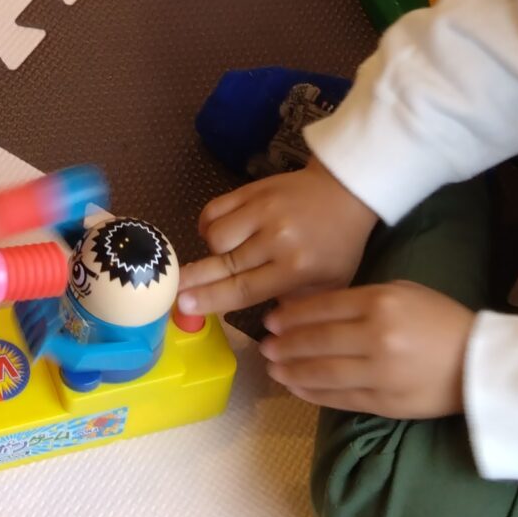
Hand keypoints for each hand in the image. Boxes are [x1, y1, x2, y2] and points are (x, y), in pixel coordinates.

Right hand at [178, 161, 378, 319]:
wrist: (345, 191)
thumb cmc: (337, 244)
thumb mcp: (327, 284)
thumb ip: (293, 305)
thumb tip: (262, 327)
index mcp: (296, 267)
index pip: (245, 288)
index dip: (211, 299)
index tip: (183, 307)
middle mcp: (276, 238)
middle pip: (224, 264)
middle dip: (194, 280)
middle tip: (172, 291)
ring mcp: (262, 209)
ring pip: (215, 235)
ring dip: (212, 251)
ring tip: (223, 256)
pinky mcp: (252, 189)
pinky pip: (214, 209)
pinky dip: (208, 224)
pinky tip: (218, 233)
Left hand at [262, 281, 473, 417]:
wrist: (479, 362)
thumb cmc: (439, 320)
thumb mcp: (402, 292)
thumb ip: (359, 297)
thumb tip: (310, 307)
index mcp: (381, 302)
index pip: (322, 308)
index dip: (291, 316)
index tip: (271, 320)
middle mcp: (377, 336)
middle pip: (316, 341)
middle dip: (284, 344)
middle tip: (265, 346)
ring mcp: (380, 373)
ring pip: (322, 372)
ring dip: (291, 371)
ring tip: (273, 368)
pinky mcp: (385, 403)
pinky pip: (338, 398)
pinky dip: (312, 393)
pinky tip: (296, 387)